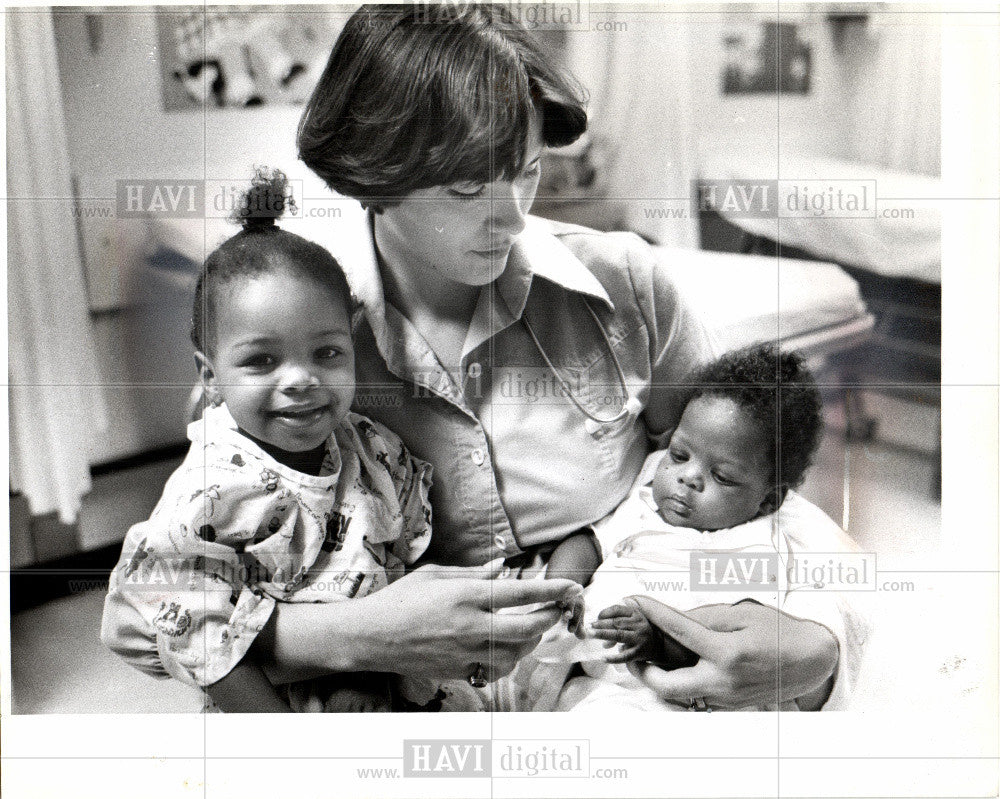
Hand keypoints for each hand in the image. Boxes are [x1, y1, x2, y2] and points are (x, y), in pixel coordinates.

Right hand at [358, 559, 583, 681]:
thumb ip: (473, 572)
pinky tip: (505, 648)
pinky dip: (508, 659)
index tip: (571, 587)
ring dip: (530, 641)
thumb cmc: (399, 600)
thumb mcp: (435, 574)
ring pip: (516, 654)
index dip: (550, 590)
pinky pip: (496, 670)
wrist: (370, 637)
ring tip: (531, 627)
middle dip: (549, 619)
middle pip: (526, 628)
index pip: (519, 592)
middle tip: (556, 610)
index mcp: (464, 596)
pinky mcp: (458, 672)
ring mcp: (464, 653)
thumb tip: (503, 567)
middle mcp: (469, 626)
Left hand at [589, 600, 656, 662]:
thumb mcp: (631, 622)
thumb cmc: (638, 631)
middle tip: (588, 627)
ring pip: (619, 636)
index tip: (596, 617)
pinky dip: (613, 658)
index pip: (618, 609)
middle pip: (616, 623)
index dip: (605, 612)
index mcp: (636, 614)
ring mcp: (639, 639)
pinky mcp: (639, 653)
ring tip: (590, 635)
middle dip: (600, 624)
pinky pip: (624, 656)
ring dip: (603, 635)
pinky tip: (603, 658)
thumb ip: (616, 625)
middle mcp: (638, 625)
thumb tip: (600, 636)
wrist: (657, 645)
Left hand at [625, 597, 839, 708]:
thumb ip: (706, 618)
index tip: (635, 601)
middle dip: (642, 671)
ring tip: (649, 656)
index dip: (652, 613)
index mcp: (727, 654)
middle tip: (630, 654)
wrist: (813, 660)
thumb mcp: (744, 614)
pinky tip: (678, 663)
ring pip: (680, 694)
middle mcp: (724, 681)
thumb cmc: (781, 631)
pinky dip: (681, 680)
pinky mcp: (731, 703)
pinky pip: (698, 694)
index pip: (678, 631)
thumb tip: (674, 618)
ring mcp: (727, 697)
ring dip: (660, 677)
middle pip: (667, 686)